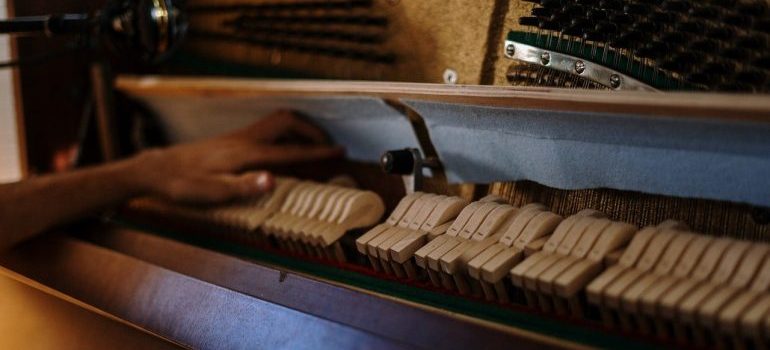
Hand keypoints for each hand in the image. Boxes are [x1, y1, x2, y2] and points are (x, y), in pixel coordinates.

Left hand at [126, 110, 342, 202]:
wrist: (157, 170)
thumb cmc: (182, 185)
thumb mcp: (211, 193)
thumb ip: (243, 186)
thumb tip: (273, 180)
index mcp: (246, 154)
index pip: (290, 150)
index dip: (317, 152)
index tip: (339, 152)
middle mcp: (245, 139)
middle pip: (288, 121)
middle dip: (313, 130)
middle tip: (329, 146)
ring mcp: (239, 137)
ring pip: (278, 121)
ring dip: (300, 128)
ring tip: (312, 144)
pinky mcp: (233, 139)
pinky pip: (269, 127)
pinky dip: (286, 132)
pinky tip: (284, 147)